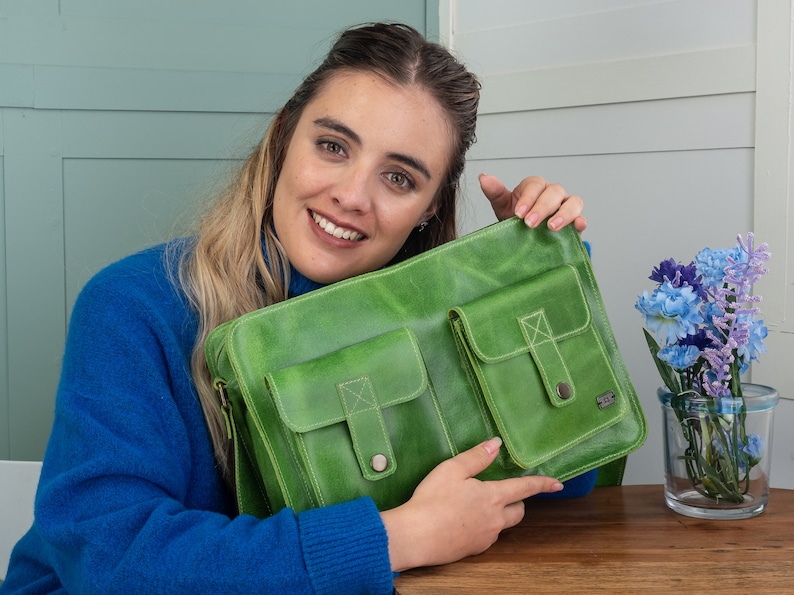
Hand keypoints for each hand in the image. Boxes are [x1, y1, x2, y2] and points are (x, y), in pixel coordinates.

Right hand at [381, 437, 562, 571]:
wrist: (415, 537)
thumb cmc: (432, 500)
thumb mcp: (451, 469)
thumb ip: (476, 457)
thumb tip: (496, 444)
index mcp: (493, 497)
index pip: (525, 489)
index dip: (543, 484)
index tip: (557, 484)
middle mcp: (495, 519)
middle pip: (519, 511)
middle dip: (518, 501)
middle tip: (503, 492)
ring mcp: (485, 537)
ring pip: (502, 525)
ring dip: (499, 515)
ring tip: (477, 506)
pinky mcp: (473, 550)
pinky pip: (486, 536)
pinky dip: (483, 527)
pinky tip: (464, 522)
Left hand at [479, 173, 586, 232]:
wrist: (524, 240)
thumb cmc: (515, 220)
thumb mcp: (502, 207)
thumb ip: (495, 193)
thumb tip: (483, 178)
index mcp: (535, 186)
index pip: (535, 186)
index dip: (528, 199)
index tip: (518, 214)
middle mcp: (553, 193)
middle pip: (554, 192)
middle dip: (542, 208)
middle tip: (530, 224)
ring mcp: (566, 206)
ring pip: (573, 202)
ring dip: (564, 213)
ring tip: (552, 227)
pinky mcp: (575, 221)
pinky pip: (581, 217)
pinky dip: (581, 221)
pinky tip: (578, 226)